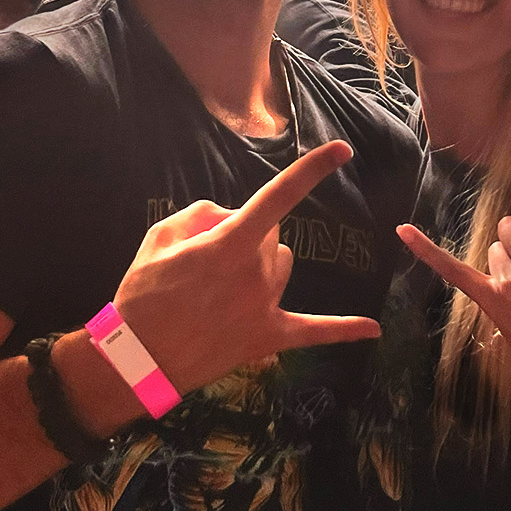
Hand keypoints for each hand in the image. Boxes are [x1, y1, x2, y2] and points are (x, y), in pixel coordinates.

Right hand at [112, 141, 380, 396]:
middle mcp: (256, 272)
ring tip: (224, 288)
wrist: (137, 360)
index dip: (311, 170)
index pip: (278, 197)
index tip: (341, 150)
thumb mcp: (159, 237)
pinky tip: (373, 329)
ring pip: (281, 265)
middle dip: (244, 235)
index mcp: (230, 244)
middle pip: (269, 234)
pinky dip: (343, 329)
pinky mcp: (269, 337)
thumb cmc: (143, 295)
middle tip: (205, 261)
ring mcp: (267, 306)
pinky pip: (315, 330)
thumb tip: (228, 219)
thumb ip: (200, 215)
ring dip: (262, 264)